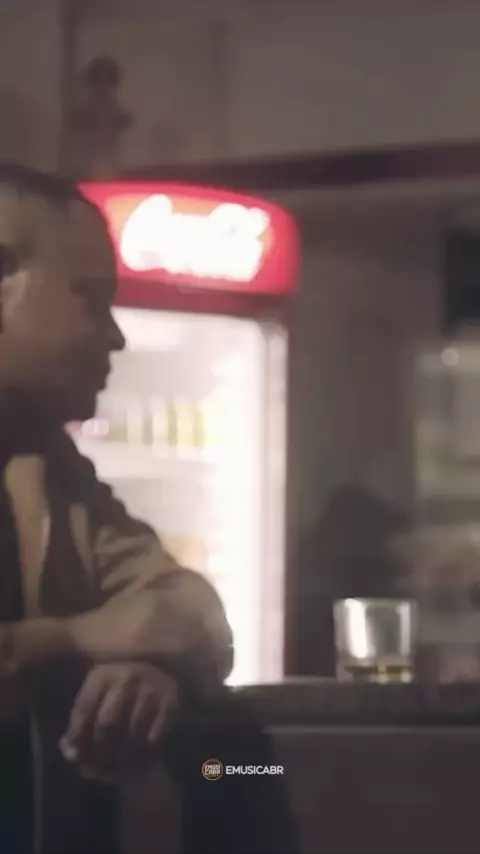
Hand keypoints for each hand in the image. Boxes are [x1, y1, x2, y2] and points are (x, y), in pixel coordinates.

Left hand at [59, 663, 178, 782]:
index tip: (76, 757)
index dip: (77, 736)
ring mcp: (151, 686)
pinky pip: (155, 735)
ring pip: (132, 732)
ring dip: (123, 756)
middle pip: (107, 722)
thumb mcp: (95, 706)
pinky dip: (146, 753)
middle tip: (98, 770)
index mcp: (102, 674)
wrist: (157, 684)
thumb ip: (78, 729)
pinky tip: (139, 762)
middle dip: (100, 751)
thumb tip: (69, 752)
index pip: (84, 708)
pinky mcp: (171, 701)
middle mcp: (127, 675)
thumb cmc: (116, 700)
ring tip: (116, 771)